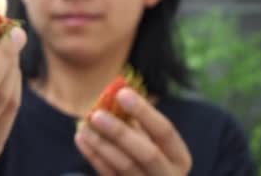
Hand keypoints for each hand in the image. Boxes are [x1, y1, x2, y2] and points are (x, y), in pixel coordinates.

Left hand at [75, 88, 191, 174]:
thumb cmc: (143, 153)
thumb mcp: (147, 139)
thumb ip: (136, 121)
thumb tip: (116, 94)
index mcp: (179, 158)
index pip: (165, 131)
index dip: (144, 111)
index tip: (122, 93)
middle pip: (147, 153)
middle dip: (121, 132)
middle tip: (97, 114)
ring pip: (125, 166)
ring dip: (101, 143)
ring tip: (84, 125)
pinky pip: (109, 175)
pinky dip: (94, 156)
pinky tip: (81, 138)